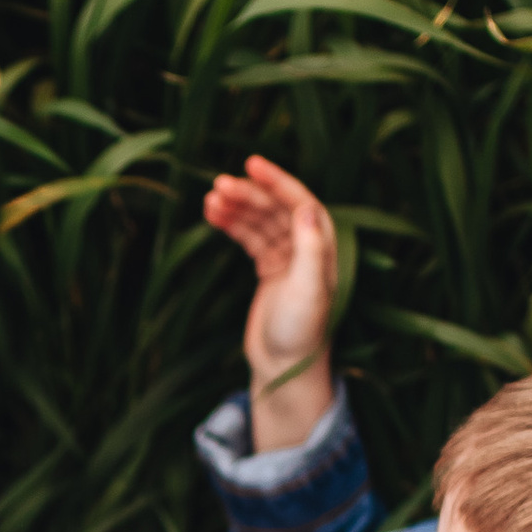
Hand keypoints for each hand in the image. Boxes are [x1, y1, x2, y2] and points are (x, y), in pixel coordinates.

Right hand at [203, 156, 338, 451]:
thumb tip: (305, 206)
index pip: (298, 202)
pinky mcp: (269, 270)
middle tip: (217, 186)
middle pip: (275, 208)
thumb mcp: (308, 289)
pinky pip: (250, 237)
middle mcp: (306, 247)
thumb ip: (309, 247)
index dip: (276, 181)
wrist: (284, 367)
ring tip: (210, 200)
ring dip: (237, 207)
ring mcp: (287, 258)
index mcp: (321, 247)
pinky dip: (233, 225)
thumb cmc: (300, 331)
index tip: (250, 164)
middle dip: (248, 194)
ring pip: (260, 221)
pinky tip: (213, 215)